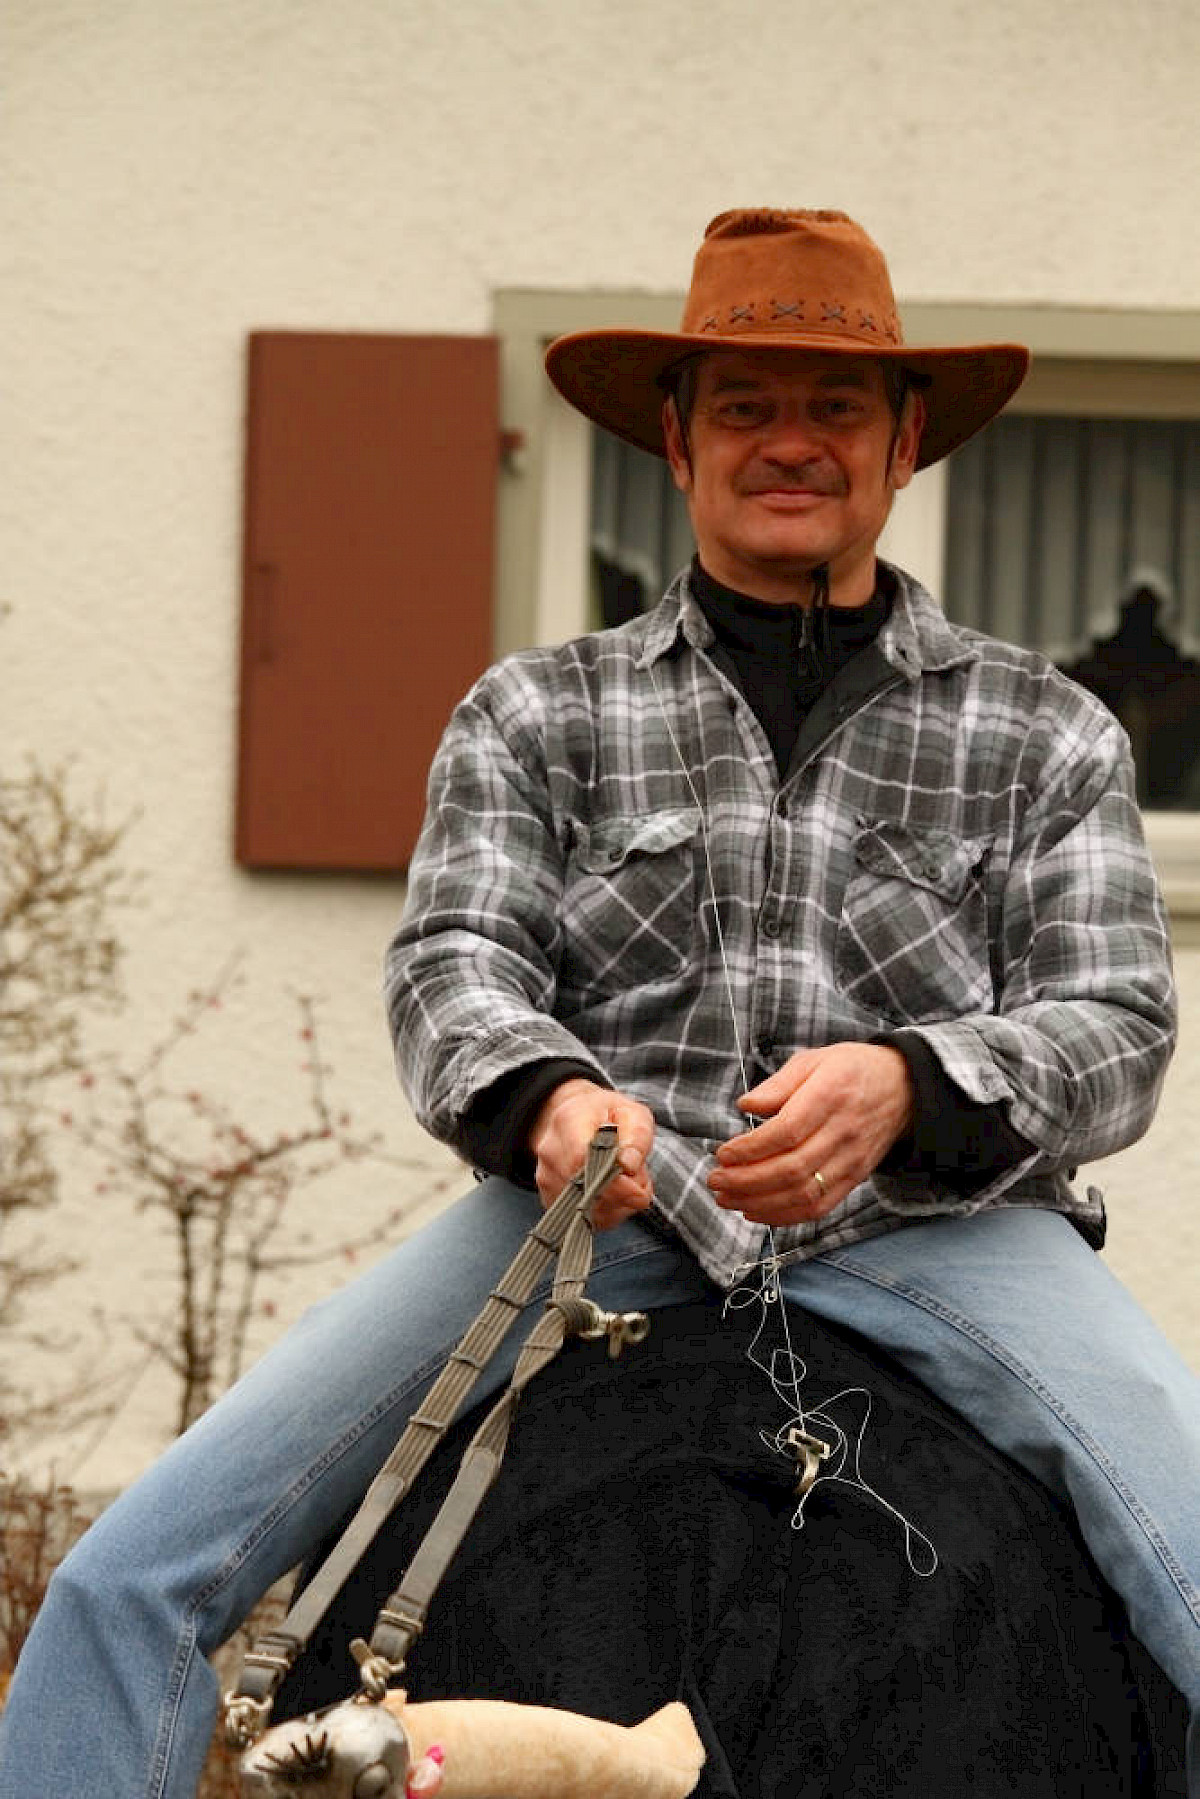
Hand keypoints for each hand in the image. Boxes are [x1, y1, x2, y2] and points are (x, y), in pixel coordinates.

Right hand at [528, 1078, 655, 1229]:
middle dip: (622, 1194)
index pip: (582, 1160)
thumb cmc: (610, 1116)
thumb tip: (627, 1166)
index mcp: (568, 1121)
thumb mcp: (633, 1115)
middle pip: (584, 1189)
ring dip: (617, 1204)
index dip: (613, 1181)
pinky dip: (608, 1212)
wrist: (580, 1119)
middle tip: (639, 1179)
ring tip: (627, 1181)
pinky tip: (615, 1194)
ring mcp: (547, 1177)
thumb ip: (636, 1138)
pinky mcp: (551, 1199)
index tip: (638, 1186)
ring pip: (587, 1210)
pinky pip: (583, 1218)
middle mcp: (550, 1151)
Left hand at [706, 1043, 913, 1225]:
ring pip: (804, 1194)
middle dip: (747, 1181)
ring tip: (726, 1198)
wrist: (904, 1088)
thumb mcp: (814, 1059)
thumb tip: (745, 1105)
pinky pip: (819, 1207)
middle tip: (715, 1180)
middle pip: (792, 1169)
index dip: (751, 1148)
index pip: (787, 1132)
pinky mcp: (855, 1179)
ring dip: (759, 1203)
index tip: (723, 1153)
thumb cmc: (850, 1070)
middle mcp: (843, 1132)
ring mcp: (852, 1160)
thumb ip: (779, 1083)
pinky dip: (784, 1216)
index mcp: (830, 1096)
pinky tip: (755, 1210)